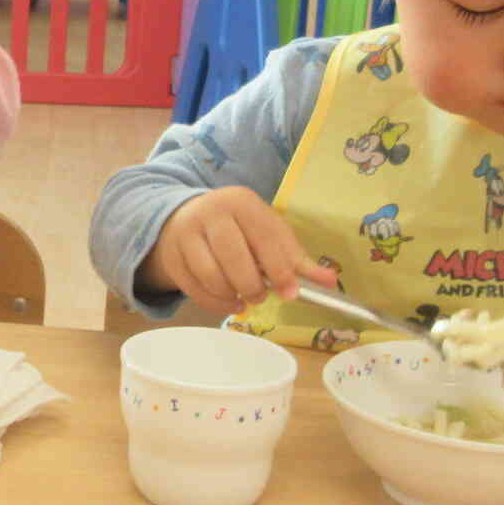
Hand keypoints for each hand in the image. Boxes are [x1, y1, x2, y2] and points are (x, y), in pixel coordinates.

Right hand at [140, 188, 334, 316]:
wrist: (187, 217)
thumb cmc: (238, 228)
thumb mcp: (268, 233)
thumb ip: (297, 259)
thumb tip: (331, 282)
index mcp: (242, 202)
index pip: (264, 238)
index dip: (279, 269)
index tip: (290, 293)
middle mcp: (211, 213)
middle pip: (234, 258)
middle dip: (252, 285)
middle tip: (261, 296)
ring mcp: (187, 234)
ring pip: (211, 275)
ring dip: (233, 295)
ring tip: (245, 297)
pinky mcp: (172, 256)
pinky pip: (194, 289)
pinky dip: (215, 302)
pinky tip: (229, 302)